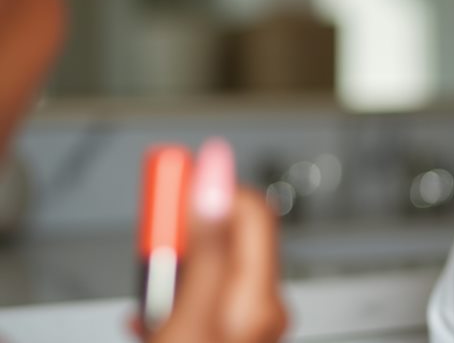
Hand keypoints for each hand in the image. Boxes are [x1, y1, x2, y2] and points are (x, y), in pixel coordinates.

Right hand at [142, 140, 287, 342]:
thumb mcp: (191, 317)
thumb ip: (205, 250)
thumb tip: (212, 189)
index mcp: (259, 297)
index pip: (252, 211)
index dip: (213, 186)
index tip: (175, 174)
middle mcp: (258, 308)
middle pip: (225, 236)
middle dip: (183, 232)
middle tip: (151, 240)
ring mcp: (243, 326)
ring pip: (205, 270)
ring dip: (171, 271)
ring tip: (146, 295)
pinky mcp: (223, 337)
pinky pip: (196, 302)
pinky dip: (168, 302)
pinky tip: (145, 321)